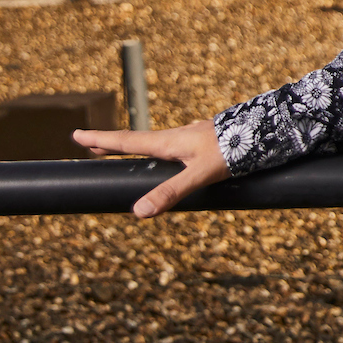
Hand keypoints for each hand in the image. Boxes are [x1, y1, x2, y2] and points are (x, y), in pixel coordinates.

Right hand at [74, 118, 227, 218]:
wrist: (265, 130)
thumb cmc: (233, 152)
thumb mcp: (200, 175)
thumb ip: (170, 192)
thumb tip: (138, 212)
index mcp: (168, 142)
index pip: (126, 141)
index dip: (101, 141)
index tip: (77, 135)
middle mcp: (175, 136)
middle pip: (136, 140)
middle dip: (111, 143)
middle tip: (88, 143)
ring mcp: (190, 137)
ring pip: (155, 142)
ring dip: (133, 145)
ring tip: (119, 149)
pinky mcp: (203, 140)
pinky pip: (172, 145)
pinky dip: (156, 148)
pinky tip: (167, 154)